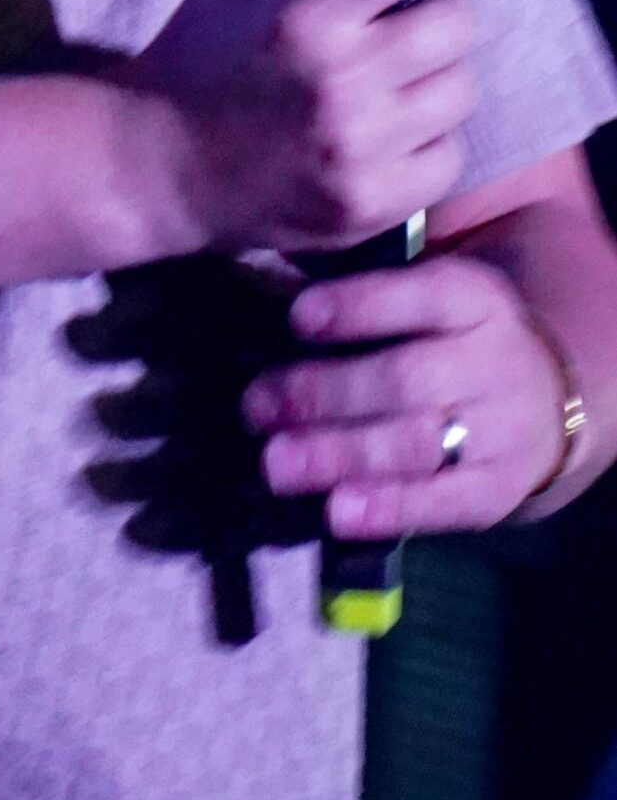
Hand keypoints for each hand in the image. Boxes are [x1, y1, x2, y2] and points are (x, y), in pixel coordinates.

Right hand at [131, 0, 481, 255]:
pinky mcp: (370, 204)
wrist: (159, 171)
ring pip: (460, 90)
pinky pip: (448, 157)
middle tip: (410, 13)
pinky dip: (427, 138)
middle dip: (440, 8)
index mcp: (303, 16)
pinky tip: (388, 128)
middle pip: (455, 24)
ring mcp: (359, 150)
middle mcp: (339, 83)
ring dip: (437, 74)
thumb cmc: (197, 55)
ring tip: (396, 73)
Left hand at [242, 252, 571, 533]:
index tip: (297, 317)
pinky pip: (441, 503)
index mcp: (474, 299)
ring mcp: (501, 432)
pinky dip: (385, 509)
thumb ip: (367, 298)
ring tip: (277, 464)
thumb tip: (270, 288)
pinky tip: (335, 511)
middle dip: (325, 394)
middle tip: (256, 406)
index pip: (422, 295)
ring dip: (339, 455)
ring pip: (417, 445)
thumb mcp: (430, 299)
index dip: (359, 306)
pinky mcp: (496, 491)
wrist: (543, 401)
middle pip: (407, 379)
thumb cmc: (450, 340)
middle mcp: (494, 362)